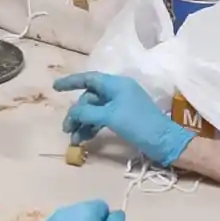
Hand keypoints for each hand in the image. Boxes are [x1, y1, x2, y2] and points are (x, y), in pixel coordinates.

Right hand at [54, 72, 194, 166]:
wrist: (164, 141)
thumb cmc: (138, 124)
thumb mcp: (110, 116)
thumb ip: (87, 113)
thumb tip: (72, 113)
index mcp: (116, 84)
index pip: (89, 79)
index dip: (71, 82)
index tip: (55, 88)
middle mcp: (118, 91)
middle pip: (89, 98)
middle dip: (76, 113)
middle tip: (67, 130)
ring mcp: (121, 105)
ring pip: (94, 110)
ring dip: (83, 123)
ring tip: (75, 140)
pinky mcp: (123, 118)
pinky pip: (102, 119)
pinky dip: (92, 127)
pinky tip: (85, 139)